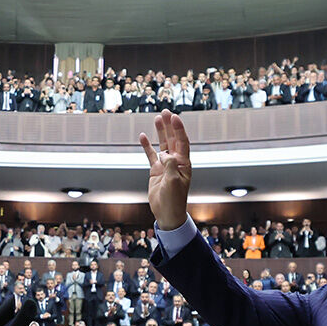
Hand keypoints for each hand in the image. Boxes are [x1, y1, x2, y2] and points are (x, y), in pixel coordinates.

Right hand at [140, 110, 192, 230]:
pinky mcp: (155, 170)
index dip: (178, 129)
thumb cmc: (174, 200)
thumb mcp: (174, 183)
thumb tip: (165, 154)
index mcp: (184, 164)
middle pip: (172, 139)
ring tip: (156, 118)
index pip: (182, 142)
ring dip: (160, 132)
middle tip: (165, 112)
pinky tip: (142, 136)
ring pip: (162, 144)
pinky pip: (150, 155)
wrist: (167, 213)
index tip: (174, 117)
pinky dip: (147, 146)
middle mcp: (175, 162)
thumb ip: (170, 166)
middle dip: (169, 125)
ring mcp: (165, 165)